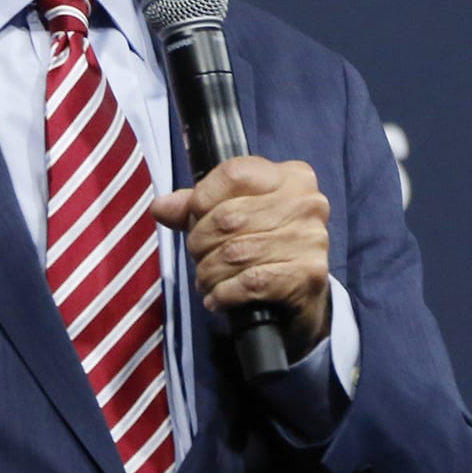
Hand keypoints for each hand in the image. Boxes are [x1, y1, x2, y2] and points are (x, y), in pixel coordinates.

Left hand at [151, 156, 332, 359]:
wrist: (302, 297)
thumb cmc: (264, 248)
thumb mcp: (233, 218)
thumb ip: (196, 208)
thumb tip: (160, 208)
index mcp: (289, 177)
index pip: (232, 174)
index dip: (201, 199)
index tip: (194, 220)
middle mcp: (306, 202)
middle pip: (229, 216)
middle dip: (201, 242)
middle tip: (198, 257)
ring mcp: (311, 239)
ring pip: (236, 253)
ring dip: (209, 272)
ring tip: (205, 280)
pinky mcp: (309, 275)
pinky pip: (251, 282)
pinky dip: (225, 293)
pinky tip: (217, 298)